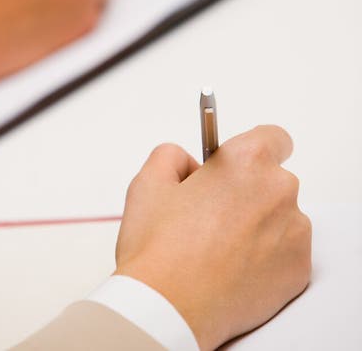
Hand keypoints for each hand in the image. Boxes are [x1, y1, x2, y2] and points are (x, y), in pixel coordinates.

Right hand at [115, 127, 311, 349]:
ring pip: (281, 217)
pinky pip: (286, 252)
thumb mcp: (148, 181)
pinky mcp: (298, 269)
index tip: (239, 165)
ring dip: (259, 224)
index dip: (254, 149)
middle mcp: (279, 191)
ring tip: (220, 247)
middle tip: (213, 213)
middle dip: (248, 191)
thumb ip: (172, 156)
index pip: (274, 138)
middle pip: (274, 180)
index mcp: (246, 160)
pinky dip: (267, 257)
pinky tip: (233, 268)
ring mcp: (294, 232)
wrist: (169, 309)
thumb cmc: (159, 247)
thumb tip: (189, 164)